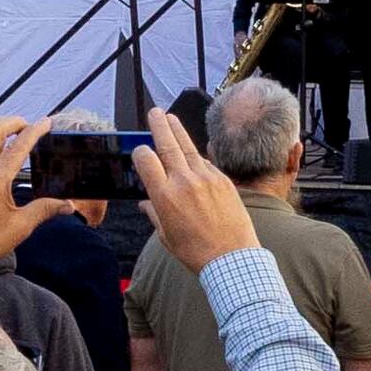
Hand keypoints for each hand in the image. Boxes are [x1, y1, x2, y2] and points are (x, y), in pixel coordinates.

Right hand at [136, 104, 260, 272]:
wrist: (231, 258)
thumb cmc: (195, 252)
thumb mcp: (166, 236)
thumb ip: (154, 214)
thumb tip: (145, 204)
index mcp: (164, 196)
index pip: (146, 159)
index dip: (140, 152)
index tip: (140, 151)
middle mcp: (183, 181)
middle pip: (167, 144)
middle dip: (159, 125)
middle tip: (154, 112)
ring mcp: (205, 178)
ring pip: (188, 146)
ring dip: (178, 131)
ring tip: (171, 118)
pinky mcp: (223, 180)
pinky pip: (206, 162)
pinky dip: (197, 157)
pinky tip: (193, 155)